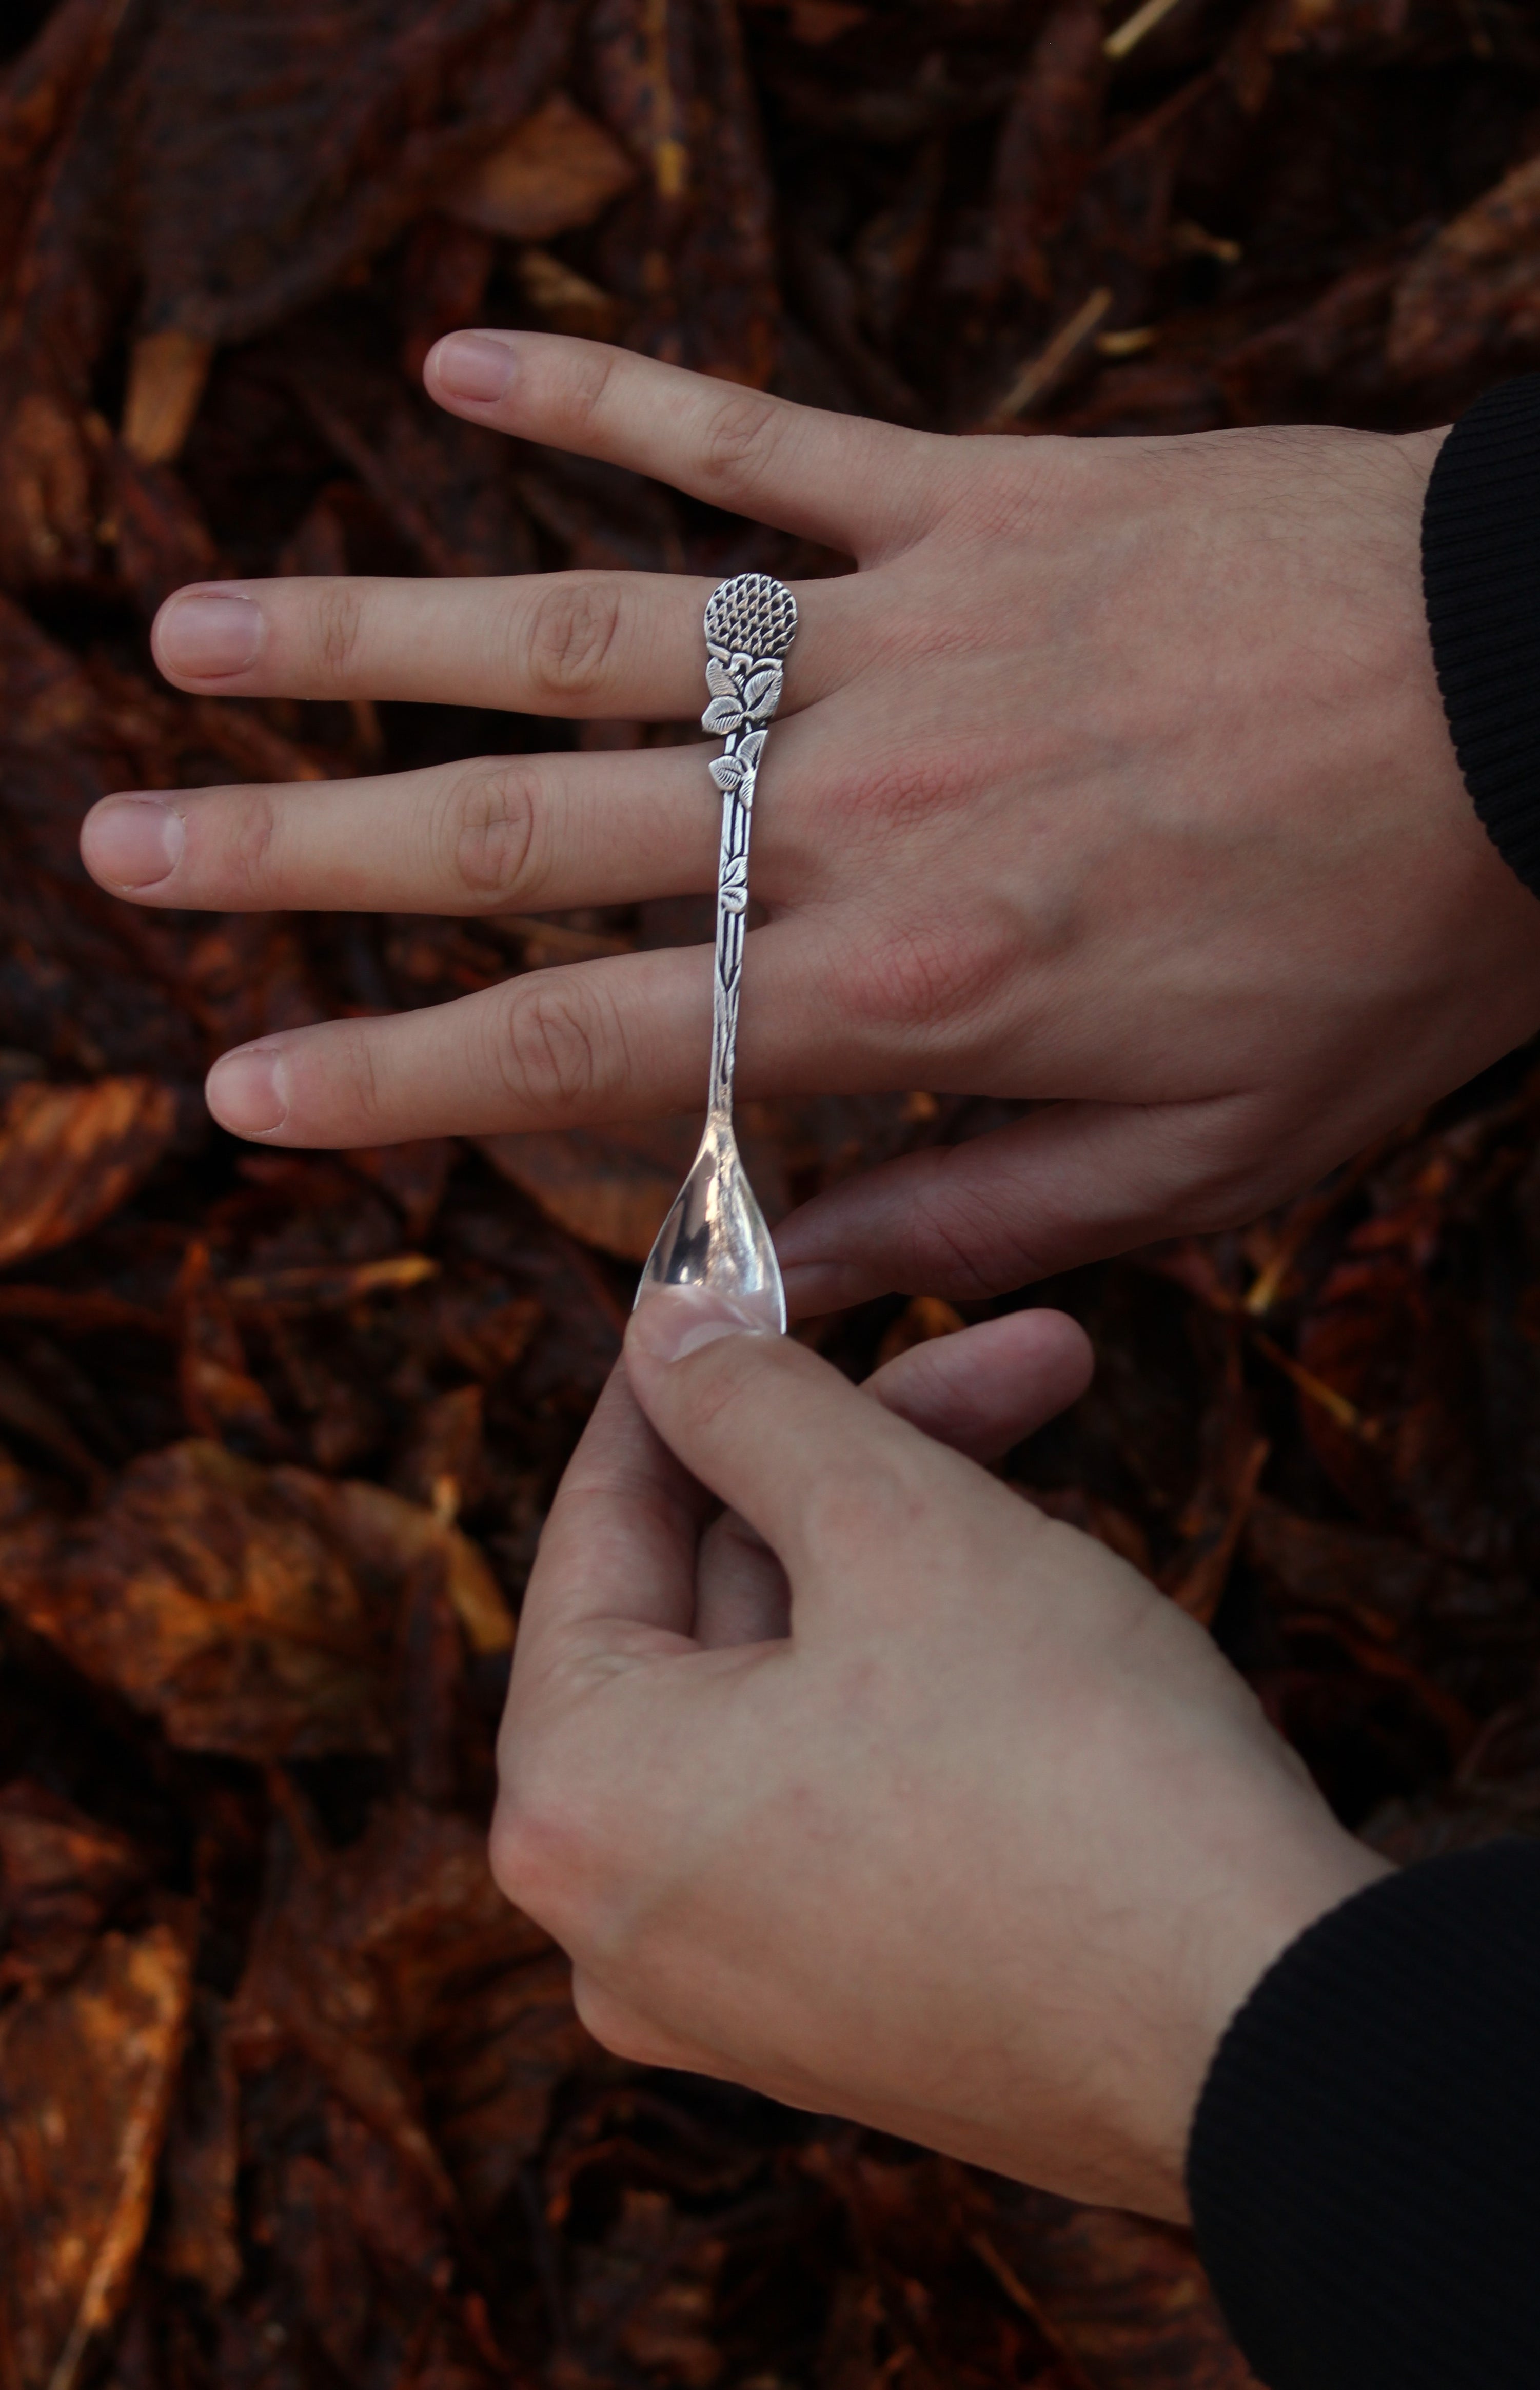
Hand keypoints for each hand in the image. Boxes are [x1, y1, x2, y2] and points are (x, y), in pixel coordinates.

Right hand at [79, 331, 1539, 1301]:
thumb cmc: (1385, 954)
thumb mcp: (1204, 1169)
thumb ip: (974, 1218)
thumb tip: (785, 1268)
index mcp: (908, 991)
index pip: (585, 1049)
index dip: (394, 1081)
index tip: (242, 1092)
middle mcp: (857, 806)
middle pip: (524, 832)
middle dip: (304, 855)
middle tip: (123, 851)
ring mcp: (901, 632)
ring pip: (586, 629)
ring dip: (375, 628)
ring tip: (192, 627)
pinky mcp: (974, 495)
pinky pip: (758, 434)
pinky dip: (610, 388)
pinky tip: (461, 365)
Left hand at [491, 1288, 1385, 2217]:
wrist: (1267, 2034)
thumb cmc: (1068, 1769)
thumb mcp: (895, 1525)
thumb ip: (751, 1406)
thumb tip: (667, 1331)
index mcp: (573, 1800)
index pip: (603, 1520)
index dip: (699, 1373)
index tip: (767, 1276)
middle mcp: (618, 1918)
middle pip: (719, 1602)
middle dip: (870, 1455)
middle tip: (1019, 1357)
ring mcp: (733, 1984)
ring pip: (794, 1688)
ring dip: (914, 1551)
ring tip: (1059, 1450)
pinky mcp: (850, 2013)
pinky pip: (841, 1793)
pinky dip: (920, 1679)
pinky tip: (1038, 1593)